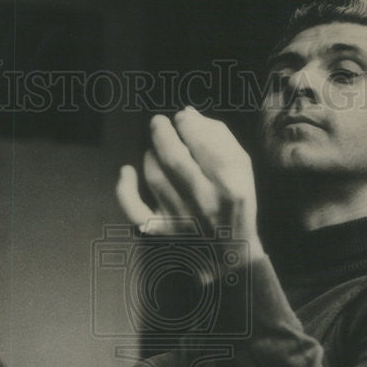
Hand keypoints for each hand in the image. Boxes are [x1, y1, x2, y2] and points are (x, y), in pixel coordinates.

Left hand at [116, 106, 264, 258]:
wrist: (230, 251)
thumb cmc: (234, 201)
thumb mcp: (241, 168)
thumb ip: (219, 137)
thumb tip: (186, 114)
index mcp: (230, 185)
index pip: (202, 144)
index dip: (186, 124)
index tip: (181, 119)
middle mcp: (204, 203)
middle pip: (174, 158)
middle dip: (162, 132)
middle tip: (159, 123)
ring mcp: (181, 219)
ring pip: (154, 174)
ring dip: (152, 154)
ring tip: (158, 151)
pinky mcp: (162, 231)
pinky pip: (134, 210)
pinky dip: (124, 189)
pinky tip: (126, 172)